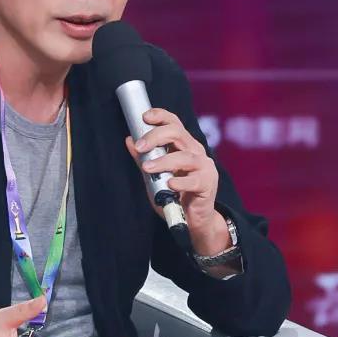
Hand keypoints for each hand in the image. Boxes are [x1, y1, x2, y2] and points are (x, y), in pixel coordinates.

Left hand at [125, 108, 225, 250]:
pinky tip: (170, 184)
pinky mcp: (208, 184)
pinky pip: (194, 180)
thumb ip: (143, 159)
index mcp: (184, 145)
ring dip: (164, 161)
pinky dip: (180, 181)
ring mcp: (204, 167)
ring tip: (148, 168)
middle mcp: (195, 151)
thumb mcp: (154, 176)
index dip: (161, 116)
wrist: (192, 220)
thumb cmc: (174, 195)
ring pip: (185, 157)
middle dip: (156, 137)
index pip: (174, 124)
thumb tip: (129, 140)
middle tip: (140, 146)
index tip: (144, 117)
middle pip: (178, 134)